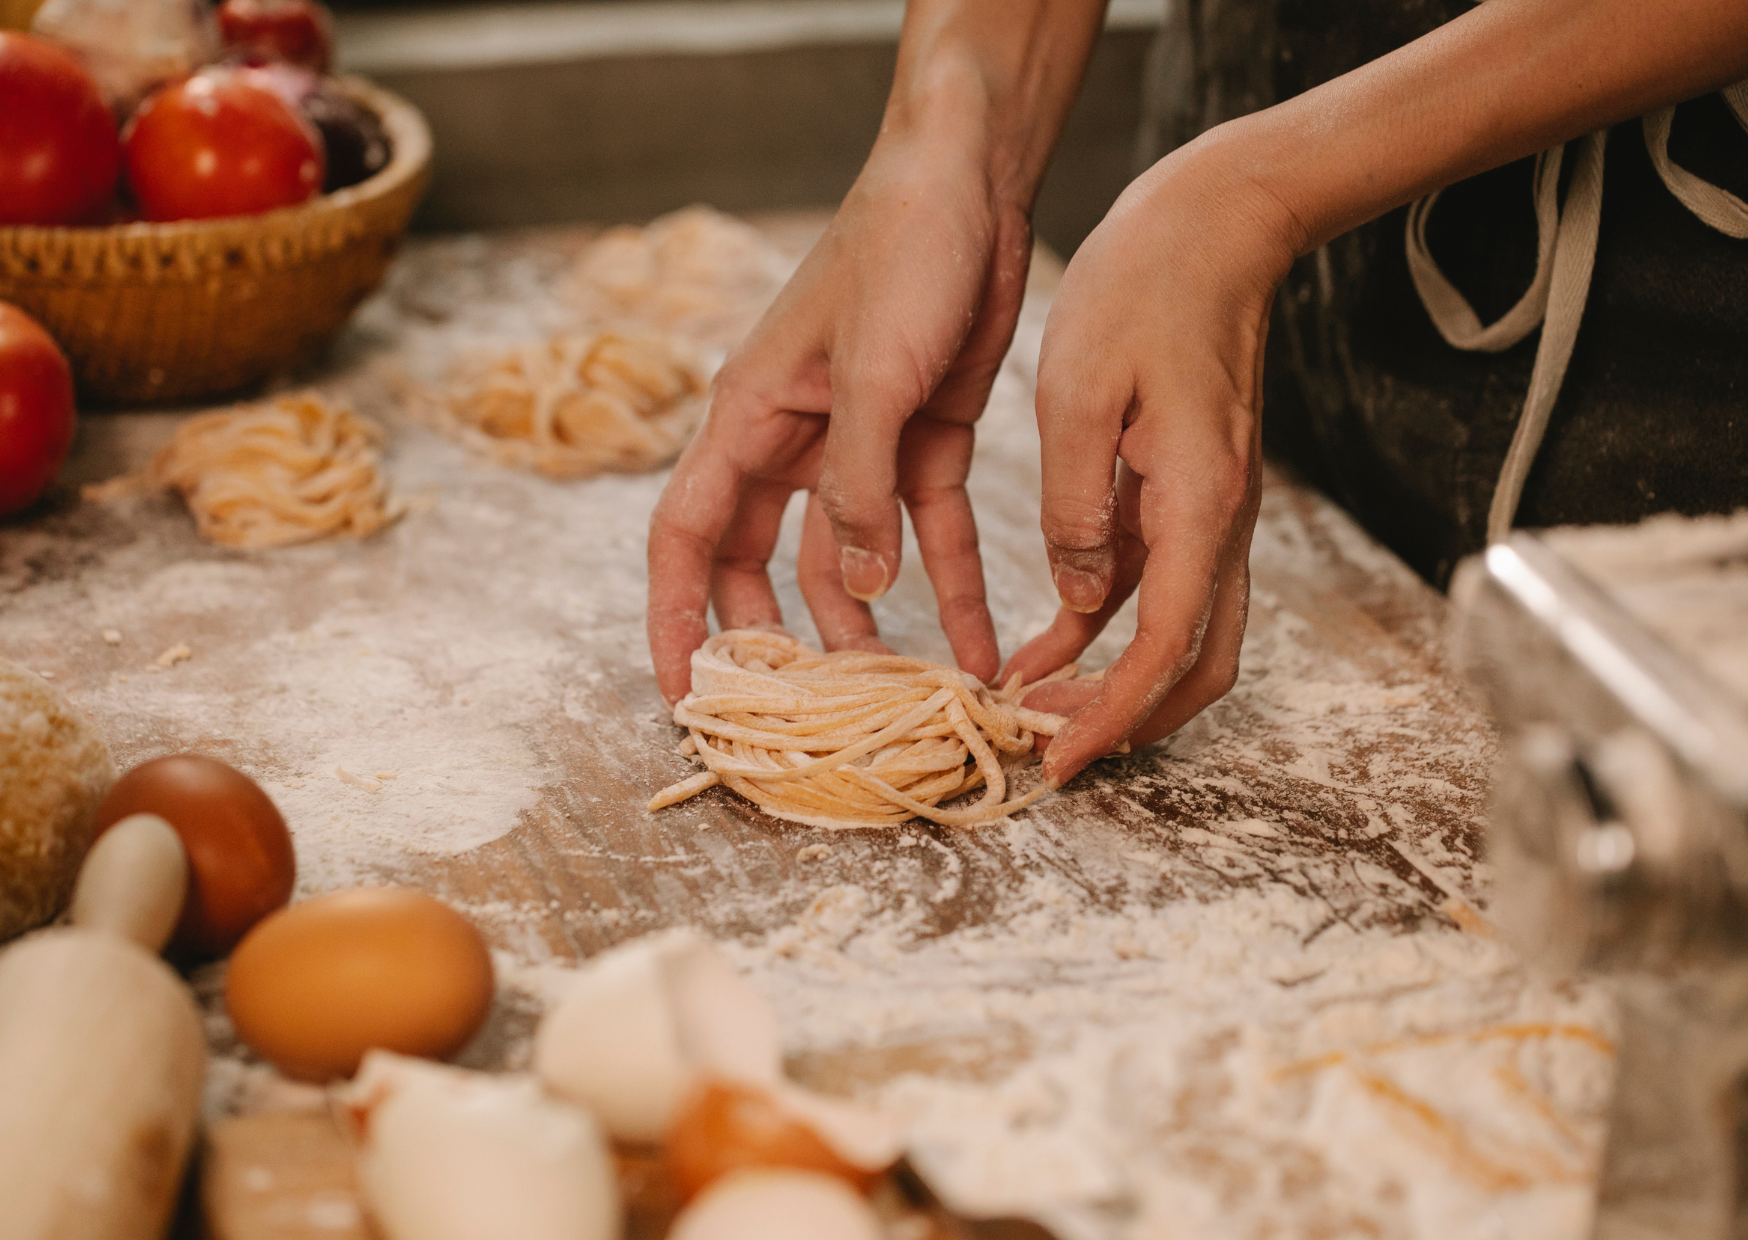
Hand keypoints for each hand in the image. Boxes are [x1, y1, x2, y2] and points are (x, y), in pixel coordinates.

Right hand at [646, 129, 1031, 701]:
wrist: (972, 180)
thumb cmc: (899, 252)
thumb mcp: (873, 376)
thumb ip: (858, 488)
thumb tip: (854, 592)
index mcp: (749, 418)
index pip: (688, 537)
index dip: (676, 618)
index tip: (686, 693)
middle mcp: (794, 441)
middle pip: (760, 564)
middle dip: (778, 639)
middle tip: (806, 715)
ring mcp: (859, 445)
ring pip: (845, 561)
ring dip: (870, 627)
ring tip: (903, 697)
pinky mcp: (926, 440)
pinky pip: (929, 532)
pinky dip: (950, 586)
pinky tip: (977, 643)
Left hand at [1005, 133, 1300, 784]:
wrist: (1216, 221)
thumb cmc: (1146, 286)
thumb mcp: (1081, 391)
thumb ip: (1078, 504)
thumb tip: (1076, 597)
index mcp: (1198, 503)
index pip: (1165, 649)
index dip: (1111, 714)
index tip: (1055, 756)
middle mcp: (1220, 521)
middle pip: (1195, 665)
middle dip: (1128, 719)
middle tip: (1049, 748)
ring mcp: (1211, 510)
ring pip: (1182, 632)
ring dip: (1116, 680)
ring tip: (1033, 707)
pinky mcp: (1190, 492)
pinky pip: (1157, 585)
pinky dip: (1107, 626)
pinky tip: (1047, 640)